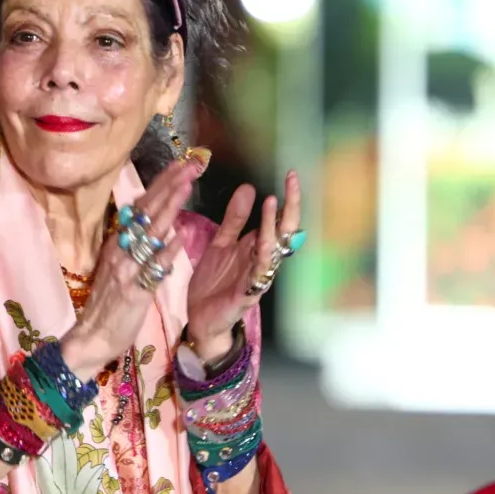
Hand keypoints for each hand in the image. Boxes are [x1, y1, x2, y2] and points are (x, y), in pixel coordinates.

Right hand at [61, 158, 199, 376]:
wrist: (92, 337)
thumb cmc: (108, 303)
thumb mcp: (118, 265)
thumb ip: (134, 244)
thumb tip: (152, 220)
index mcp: (117, 242)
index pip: (142, 206)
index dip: (162, 184)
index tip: (181, 163)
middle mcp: (120, 250)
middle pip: (147, 212)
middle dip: (170, 186)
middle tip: (191, 164)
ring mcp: (126, 269)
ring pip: (150, 234)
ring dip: (170, 208)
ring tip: (187, 186)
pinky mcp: (134, 291)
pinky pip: (152, 269)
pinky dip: (166, 252)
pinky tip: (179, 237)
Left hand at [185, 170, 300, 363]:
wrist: (201, 319)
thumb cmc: (215, 284)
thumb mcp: (221, 243)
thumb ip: (235, 219)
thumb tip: (249, 188)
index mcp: (257, 247)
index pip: (279, 219)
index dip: (287, 198)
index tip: (290, 174)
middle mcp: (262, 261)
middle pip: (284, 232)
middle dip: (290, 206)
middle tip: (292, 181)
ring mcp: (257, 278)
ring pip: (273, 251)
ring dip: (273, 227)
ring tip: (272, 203)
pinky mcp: (246, 294)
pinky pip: (258, 275)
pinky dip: (261, 258)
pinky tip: (263, 243)